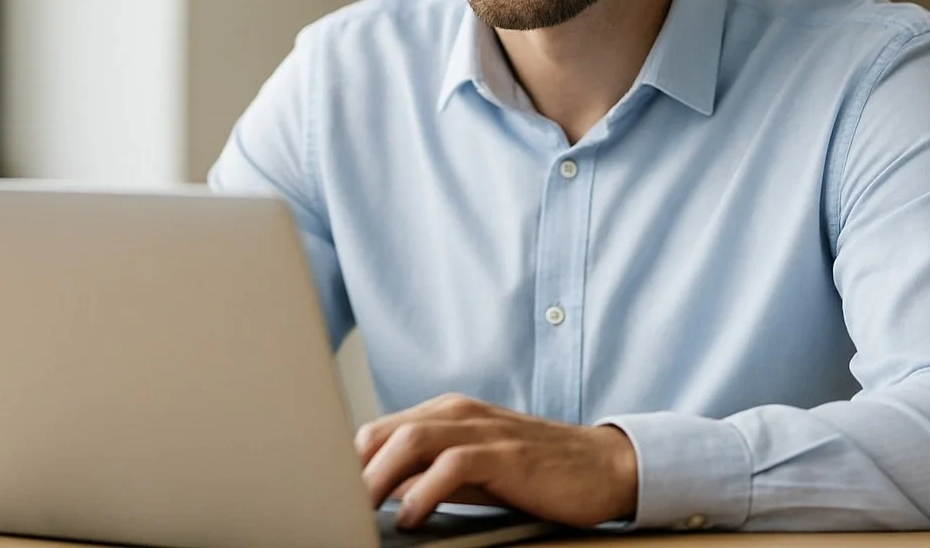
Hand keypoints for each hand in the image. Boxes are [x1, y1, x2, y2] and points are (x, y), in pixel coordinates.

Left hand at [355, 392, 638, 529]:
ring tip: (358, 512)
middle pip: (384, 432)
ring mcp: (483, 429)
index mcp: (446, 413)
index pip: (379, 431)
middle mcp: (459, 412)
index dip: (348, 464)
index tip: (326, 496)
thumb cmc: (535, 473)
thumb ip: (426, 476)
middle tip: (331, 507)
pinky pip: (451, 464)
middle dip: (351, 470)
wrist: (603, 466)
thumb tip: (378, 497)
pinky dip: (423, 491)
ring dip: (377, 479)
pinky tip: (410, 517)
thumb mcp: (472, 473)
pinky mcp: (505, 452)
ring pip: (410, 441)